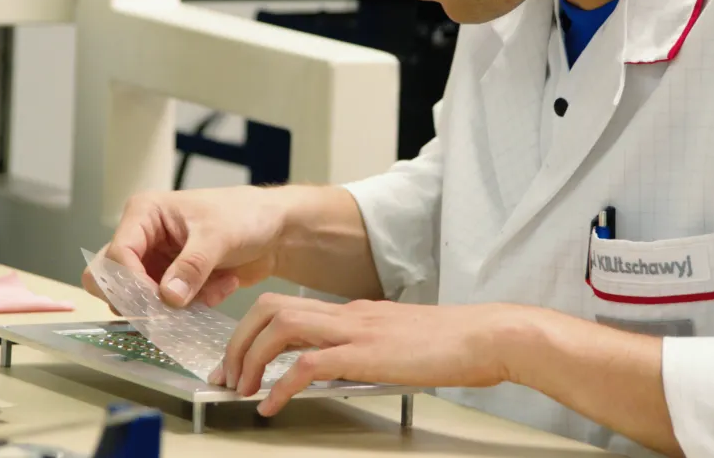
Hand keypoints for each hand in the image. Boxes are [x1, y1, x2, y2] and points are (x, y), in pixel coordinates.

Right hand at [82, 187, 287, 308]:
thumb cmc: (246, 215)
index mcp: (145, 214)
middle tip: (174, 306)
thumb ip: (192, 266)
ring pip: (141, 300)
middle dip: (143, 299)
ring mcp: (156, 262)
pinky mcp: (172, 283)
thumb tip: (168, 298)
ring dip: (178, 303)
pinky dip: (195, 304)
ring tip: (212, 287)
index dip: (131, 284)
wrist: (275, 230)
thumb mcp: (218, 236)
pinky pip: (168, 308)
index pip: (117, 255)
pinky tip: (222, 285)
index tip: (157, 303)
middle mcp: (143, 238)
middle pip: (112, 280)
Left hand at [209, 294, 513, 415]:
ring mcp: (355, 330)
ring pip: (280, 327)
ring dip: (251, 358)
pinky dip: (280, 386)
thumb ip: (367, 346)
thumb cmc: (453, 343)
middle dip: (239, 340)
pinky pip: (306, 366)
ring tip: (241, 389)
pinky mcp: (365, 354)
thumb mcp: (399, 340)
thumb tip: (339, 367)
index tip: (240, 359)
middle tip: (227, 374)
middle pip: (271, 309)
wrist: (486, 336)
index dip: (254, 331)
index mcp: (353, 311)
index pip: (288, 307)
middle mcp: (347, 314)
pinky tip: (272, 406)